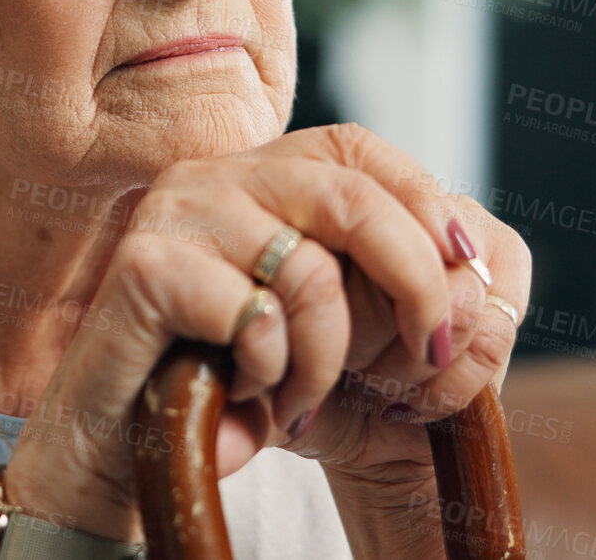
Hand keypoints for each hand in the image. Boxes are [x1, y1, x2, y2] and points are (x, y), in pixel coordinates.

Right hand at [0, 122, 529, 541]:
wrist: (121, 448)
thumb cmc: (228, 386)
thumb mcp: (322, 329)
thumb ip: (384, 283)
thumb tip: (475, 268)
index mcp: (259, 173)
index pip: (358, 148)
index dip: (423, 198)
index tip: (468, 263)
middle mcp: (216, 175)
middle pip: (350, 195)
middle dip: (415, 281)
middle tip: (431, 355)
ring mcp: (176, 213)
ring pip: (309, 270)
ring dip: (325, 361)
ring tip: (297, 406)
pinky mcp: (145, 265)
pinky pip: (253, 314)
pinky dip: (267, 370)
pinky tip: (239, 392)